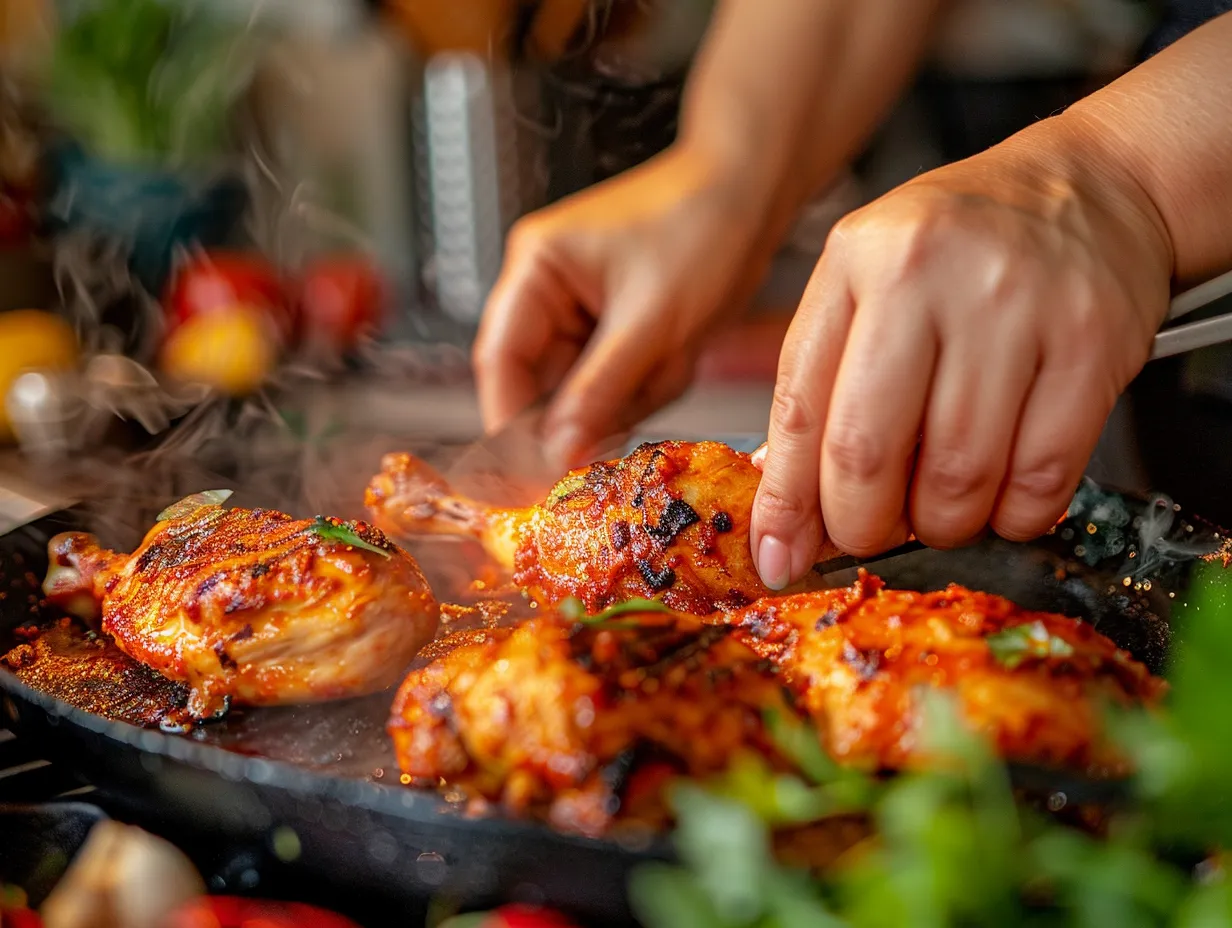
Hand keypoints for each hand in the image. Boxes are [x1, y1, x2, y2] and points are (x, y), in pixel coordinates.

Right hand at [473, 143, 779, 468]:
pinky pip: (616, 383)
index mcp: (536, 269)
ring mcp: (580, 311)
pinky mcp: (613, 327)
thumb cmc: (704, 228)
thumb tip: (556, 452)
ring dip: (632, 392)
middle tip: (632, 408)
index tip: (533, 473)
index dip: (511, 424)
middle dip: (594, 405)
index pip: (500, 362)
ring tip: (674, 354)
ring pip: (585, 392)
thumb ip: (598, 391)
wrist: (755, 193)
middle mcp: (547, 290)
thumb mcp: (650, 322)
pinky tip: (679, 352)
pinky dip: (650, 382)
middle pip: (542, 385)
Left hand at [750, 127, 1173, 588]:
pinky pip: (1040, 477)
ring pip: (957, 478)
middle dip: (861, 526)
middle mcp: (930, 275)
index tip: (779, 557)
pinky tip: (1001, 496)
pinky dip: (1013, 516)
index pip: (801, 409)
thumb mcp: (867, 283)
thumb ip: (821, 383)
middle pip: (869, 452)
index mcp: (858, 262)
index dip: (787, 502)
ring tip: (940, 506)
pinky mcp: (1092, 345)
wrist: (1092, 189)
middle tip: (869, 534)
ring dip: (941, 524)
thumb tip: (786, 505)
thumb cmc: (963, 247)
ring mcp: (1016, 308)